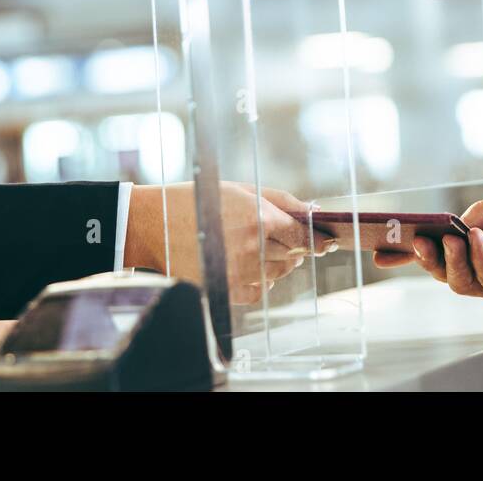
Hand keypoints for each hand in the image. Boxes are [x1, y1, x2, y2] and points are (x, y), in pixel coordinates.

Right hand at [124, 182, 335, 304]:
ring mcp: (239, 271)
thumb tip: (313, 211)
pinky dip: (260, 282)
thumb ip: (281, 200)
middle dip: (295, 248)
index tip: (327, 242)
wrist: (154, 223)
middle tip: (285, 240)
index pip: (304, 235)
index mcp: (259, 218)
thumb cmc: (199, 199)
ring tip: (260, 249)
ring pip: (278, 275)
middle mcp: (252, 247)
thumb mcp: (241, 189)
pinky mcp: (225, 289)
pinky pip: (258, 292)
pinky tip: (247, 266)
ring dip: (278, 264)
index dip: (319, 240)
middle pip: (293, 255)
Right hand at [373, 186, 482, 309]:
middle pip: (443, 269)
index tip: (383, 248)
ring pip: (458, 281)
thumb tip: (455, 224)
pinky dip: (476, 259)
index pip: (442, 248)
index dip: (412, 250)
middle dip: (421, 258)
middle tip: (413, 242)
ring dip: (449, 259)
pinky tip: (480, 240)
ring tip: (451, 238)